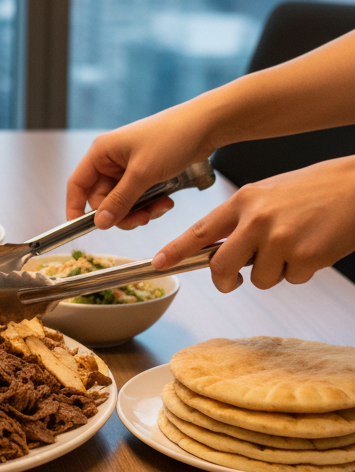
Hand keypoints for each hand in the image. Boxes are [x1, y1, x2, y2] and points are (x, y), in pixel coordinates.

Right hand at [66, 101, 215, 229]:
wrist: (206, 125)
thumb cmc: (171, 139)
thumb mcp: (143, 174)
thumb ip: (119, 201)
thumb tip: (99, 223)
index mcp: (101, 153)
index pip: (77, 184)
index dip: (75, 207)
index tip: (79, 230)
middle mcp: (111, 160)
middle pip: (102, 199)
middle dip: (121, 213)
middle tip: (142, 219)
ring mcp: (128, 167)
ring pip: (122, 201)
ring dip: (139, 210)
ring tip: (160, 208)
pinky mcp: (145, 173)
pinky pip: (139, 197)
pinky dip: (151, 204)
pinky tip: (167, 202)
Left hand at [153, 156, 354, 291]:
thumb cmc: (313, 190)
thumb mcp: (267, 195)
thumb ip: (241, 219)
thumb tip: (219, 248)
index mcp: (243, 201)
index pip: (200, 230)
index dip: (176, 249)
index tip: (158, 262)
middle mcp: (256, 220)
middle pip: (222, 266)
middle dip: (225, 280)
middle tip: (234, 281)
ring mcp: (280, 239)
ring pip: (260, 279)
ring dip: (274, 272)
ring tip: (293, 245)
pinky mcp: (305, 257)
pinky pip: (291, 279)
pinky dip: (300, 271)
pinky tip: (313, 247)